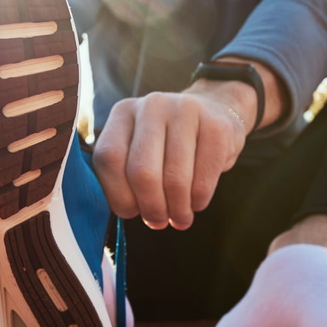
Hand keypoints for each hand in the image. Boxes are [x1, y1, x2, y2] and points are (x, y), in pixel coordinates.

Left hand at [92, 86, 250, 229]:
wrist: (216, 111)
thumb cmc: (171, 142)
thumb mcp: (140, 146)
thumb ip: (126, 173)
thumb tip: (129, 211)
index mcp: (124, 112)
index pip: (109, 158)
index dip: (119, 194)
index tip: (132, 211)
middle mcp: (152, 105)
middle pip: (142, 171)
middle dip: (151, 207)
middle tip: (158, 221)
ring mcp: (186, 111)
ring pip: (174, 179)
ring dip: (177, 209)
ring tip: (180, 218)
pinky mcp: (217, 126)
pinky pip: (203, 179)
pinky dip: (198, 201)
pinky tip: (197, 202)